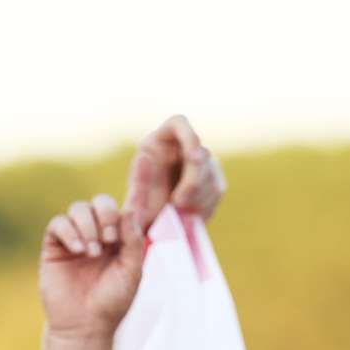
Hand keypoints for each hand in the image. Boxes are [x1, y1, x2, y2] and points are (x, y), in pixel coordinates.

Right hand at [38, 195, 146, 340]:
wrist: (85, 325)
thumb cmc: (112, 302)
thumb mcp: (132, 272)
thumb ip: (133, 242)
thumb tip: (128, 210)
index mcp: (118, 239)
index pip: (119, 209)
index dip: (118, 215)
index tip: (117, 239)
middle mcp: (96, 235)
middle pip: (98, 202)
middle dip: (104, 214)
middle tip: (108, 238)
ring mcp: (74, 239)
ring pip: (77, 209)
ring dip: (87, 225)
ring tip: (91, 252)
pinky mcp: (54, 248)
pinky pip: (57, 224)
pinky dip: (68, 231)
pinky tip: (77, 250)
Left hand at [124, 114, 223, 230]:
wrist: (152, 226)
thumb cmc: (137, 209)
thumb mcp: (133, 196)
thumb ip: (138, 179)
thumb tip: (145, 155)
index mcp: (160, 141)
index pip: (179, 123)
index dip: (189, 136)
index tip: (192, 157)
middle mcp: (183, 147)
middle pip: (201, 153)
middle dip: (193, 180)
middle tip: (179, 202)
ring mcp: (202, 162)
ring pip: (211, 172)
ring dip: (197, 196)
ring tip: (179, 213)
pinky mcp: (213, 180)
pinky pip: (217, 189)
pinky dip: (205, 205)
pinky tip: (190, 215)